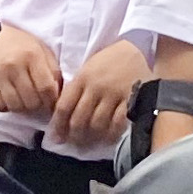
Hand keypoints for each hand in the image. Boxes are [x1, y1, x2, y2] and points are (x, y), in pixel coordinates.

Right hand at [0, 19, 61, 119]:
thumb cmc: (19, 43)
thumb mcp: (41, 49)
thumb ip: (52, 70)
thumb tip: (58, 94)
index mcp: (32, 55)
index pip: (47, 88)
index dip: (52, 101)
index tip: (52, 103)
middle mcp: (15, 66)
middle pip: (32, 101)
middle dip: (38, 104)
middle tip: (37, 99)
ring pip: (16, 106)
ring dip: (22, 106)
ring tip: (23, 98)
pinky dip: (5, 105)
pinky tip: (8, 98)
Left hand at [49, 39, 150, 153]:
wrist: (136, 49)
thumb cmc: (109, 60)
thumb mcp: (88, 68)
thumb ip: (77, 88)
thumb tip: (63, 114)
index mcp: (82, 78)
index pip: (64, 107)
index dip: (58, 126)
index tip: (56, 137)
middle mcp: (95, 87)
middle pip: (79, 119)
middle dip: (74, 135)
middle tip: (73, 144)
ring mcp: (113, 95)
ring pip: (96, 124)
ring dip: (91, 138)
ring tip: (88, 144)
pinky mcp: (130, 100)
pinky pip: (117, 124)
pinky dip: (110, 135)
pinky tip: (106, 140)